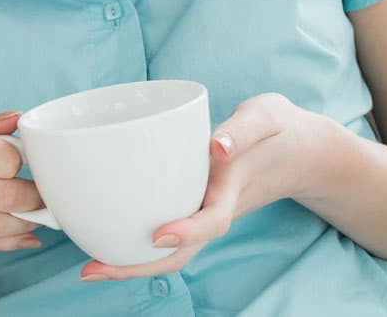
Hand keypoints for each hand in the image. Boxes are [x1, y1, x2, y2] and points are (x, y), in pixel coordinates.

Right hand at [0, 98, 43, 251]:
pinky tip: (19, 238)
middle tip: (45, 196)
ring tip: (37, 219)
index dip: (22, 162)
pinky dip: (0, 243)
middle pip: (4, 193)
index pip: (2, 155)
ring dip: (23, 225)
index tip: (28, 164)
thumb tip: (16, 122)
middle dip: (33, 198)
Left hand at [81, 92, 326, 281]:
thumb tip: (216, 146)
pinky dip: (137, 243)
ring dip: (132, 262)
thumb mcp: (268, 116)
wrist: (298, 150)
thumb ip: (244, 129)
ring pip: (170, 250)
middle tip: (93, 270)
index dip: (186, 232)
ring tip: (88, 268)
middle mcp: (215, 209)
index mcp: (233, 188)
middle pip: (181, 252)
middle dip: (138, 267)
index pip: (212, 221)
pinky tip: (105, 236)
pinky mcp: (193, 207)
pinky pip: (166, 233)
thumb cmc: (277, 129)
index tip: (156, 236)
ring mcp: (203, 212)